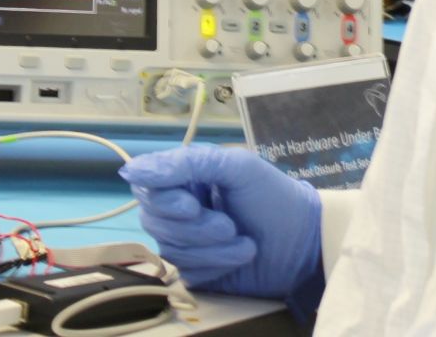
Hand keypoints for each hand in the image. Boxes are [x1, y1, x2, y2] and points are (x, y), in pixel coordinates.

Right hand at [120, 145, 321, 298]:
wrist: (304, 243)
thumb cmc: (273, 197)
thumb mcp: (236, 167)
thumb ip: (187, 163)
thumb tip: (131, 169)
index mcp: (186, 177)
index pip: (147, 186)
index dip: (163, 199)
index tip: (192, 206)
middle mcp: (179, 207)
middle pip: (154, 220)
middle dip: (197, 228)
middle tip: (231, 224)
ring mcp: (186, 241)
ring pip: (170, 248)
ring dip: (213, 248)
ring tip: (245, 242)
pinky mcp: (196, 270)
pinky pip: (186, 272)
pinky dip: (216, 266)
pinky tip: (239, 257)